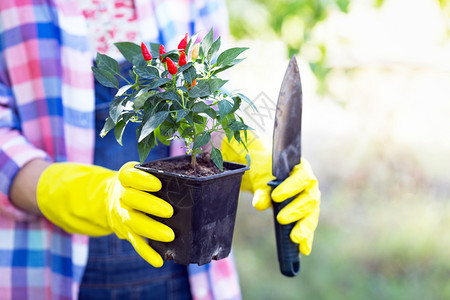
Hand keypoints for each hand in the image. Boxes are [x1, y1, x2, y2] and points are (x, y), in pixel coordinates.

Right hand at [37, 161, 173, 266]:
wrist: (109, 197)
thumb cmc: (136, 182)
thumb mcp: (138, 172)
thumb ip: (154, 173)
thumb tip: (184, 180)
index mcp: (124, 177)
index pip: (130, 177)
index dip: (142, 180)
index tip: (158, 184)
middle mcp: (121, 195)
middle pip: (133, 200)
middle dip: (151, 206)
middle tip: (170, 212)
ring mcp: (122, 214)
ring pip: (134, 222)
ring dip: (151, 230)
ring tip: (169, 236)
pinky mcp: (125, 232)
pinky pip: (135, 242)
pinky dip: (146, 253)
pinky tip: (158, 261)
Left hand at [221, 134, 320, 255]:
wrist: (264, 174)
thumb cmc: (265, 173)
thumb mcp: (260, 179)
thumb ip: (261, 191)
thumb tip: (260, 204)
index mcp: (302, 170)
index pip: (301, 178)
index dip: (291, 188)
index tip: (275, 197)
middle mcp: (311, 185)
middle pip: (309, 199)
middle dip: (296, 210)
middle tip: (281, 219)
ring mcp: (311, 199)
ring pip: (312, 214)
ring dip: (304, 226)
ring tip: (295, 238)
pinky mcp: (308, 213)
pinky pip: (308, 225)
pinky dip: (307, 238)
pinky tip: (304, 249)